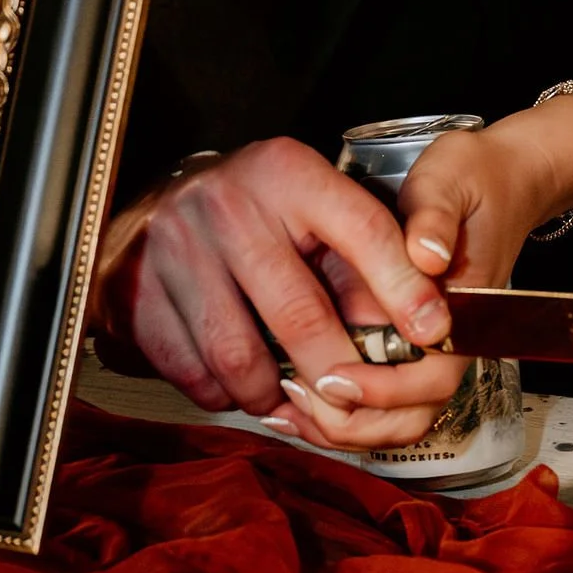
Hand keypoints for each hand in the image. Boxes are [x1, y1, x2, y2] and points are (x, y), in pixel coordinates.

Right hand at [91, 137, 459, 445]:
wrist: (156, 201)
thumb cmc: (257, 209)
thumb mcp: (312, 199)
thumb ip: (363, 248)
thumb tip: (421, 323)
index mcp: (288, 172)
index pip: (361, 229)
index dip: (402, 286)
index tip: (433, 331)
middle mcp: (230, 205)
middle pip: (298, 312)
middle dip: (336, 369)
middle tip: (355, 396)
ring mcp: (178, 250)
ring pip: (239, 354)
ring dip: (274, 392)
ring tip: (295, 399)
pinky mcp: (139, 293)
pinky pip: (192, 370)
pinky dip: (224, 394)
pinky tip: (244, 389)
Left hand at [249, 115, 572, 460]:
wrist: (500, 177)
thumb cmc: (473, 178)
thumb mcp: (450, 180)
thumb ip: (435, 216)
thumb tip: (426, 256)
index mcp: (466, 309)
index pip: (432, 377)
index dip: (382, 389)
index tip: (333, 377)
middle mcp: (451, 339)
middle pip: (411, 415)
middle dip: (354, 422)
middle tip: (298, 400)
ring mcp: (430, 346)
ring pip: (393, 418)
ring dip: (343, 424)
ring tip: (287, 406)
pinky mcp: (409, 343)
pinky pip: (381, 398)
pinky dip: (341, 409)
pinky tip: (296, 394)